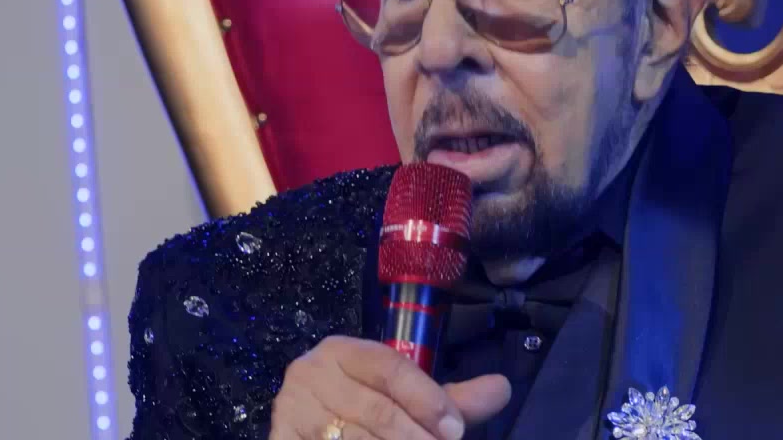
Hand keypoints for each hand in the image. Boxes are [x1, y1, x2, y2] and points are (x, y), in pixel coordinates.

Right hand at [270, 335, 510, 439]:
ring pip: (351, 438)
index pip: (388, 367)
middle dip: (415, 437)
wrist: (310, 426)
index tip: (456, 430)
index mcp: (343, 351)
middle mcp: (310, 373)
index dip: (426, 398)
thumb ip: (450, 398)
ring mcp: (290, 411)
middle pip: (374, 409)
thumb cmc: (365, 406)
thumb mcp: (405, 398)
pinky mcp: (280, 439)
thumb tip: (502, 388)